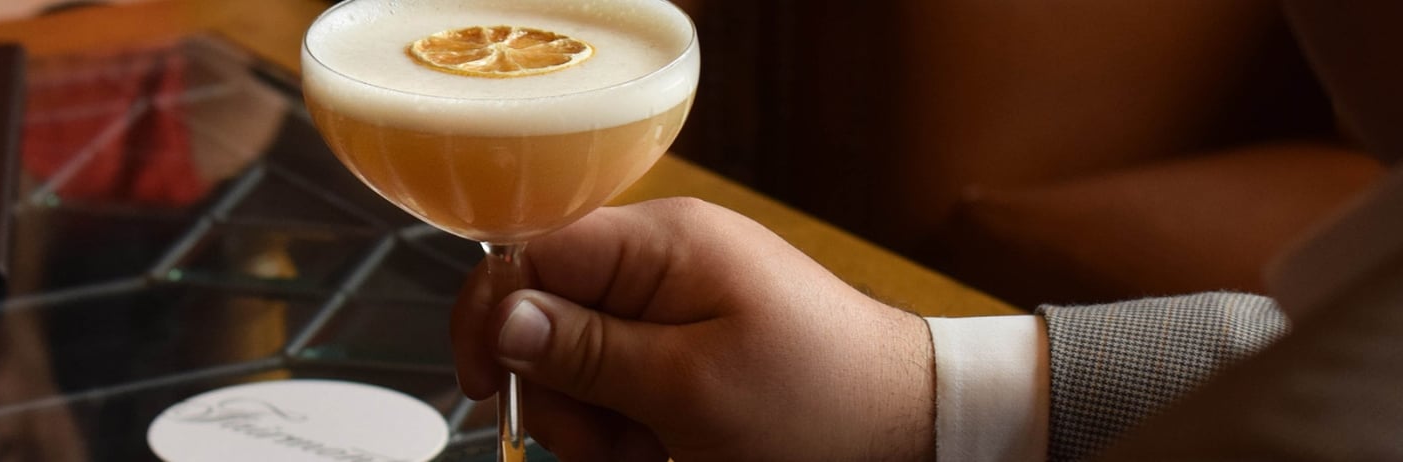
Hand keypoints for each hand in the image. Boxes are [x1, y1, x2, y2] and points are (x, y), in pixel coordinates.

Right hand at [451, 198, 935, 460]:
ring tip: (653, 456)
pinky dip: (629, 429)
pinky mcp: (690, 350)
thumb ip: (586, 350)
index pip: (532, 255)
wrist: (915, 431)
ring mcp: (677, 307)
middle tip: (613, 448)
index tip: (487, 389)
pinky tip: (666, 452)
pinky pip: (623, 386)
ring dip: (598, 426)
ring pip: (580, 366)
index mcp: (661, 244)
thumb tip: (502, 317)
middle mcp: (663, 263)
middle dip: (564, 397)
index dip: (495, 320)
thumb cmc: (824, 402)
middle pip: (548, 321)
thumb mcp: (688, 387)